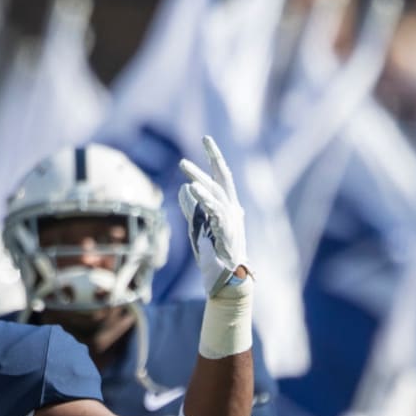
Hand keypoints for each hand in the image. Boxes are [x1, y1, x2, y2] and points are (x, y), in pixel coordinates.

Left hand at [178, 135, 249, 296]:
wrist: (226, 278)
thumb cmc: (214, 253)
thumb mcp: (198, 225)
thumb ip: (191, 206)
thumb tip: (183, 188)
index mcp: (227, 206)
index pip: (221, 175)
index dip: (214, 156)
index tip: (206, 137)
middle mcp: (232, 209)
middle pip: (222, 177)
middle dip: (213, 157)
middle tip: (204, 139)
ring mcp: (231, 219)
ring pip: (216, 192)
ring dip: (199, 178)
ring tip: (183, 165)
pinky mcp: (225, 231)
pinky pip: (214, 210)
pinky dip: (203, 198)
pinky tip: (192, 189)